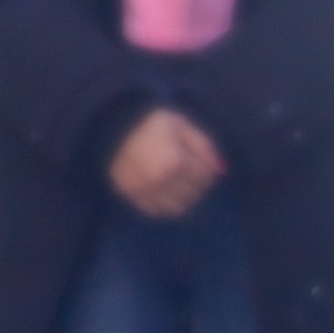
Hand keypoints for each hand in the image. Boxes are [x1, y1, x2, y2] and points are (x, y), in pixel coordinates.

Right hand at [107, 107, 225, 218]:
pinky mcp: (130, 195)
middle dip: (196, 183)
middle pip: (194, 194)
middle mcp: (160, 180)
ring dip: (182, 197)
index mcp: (175, 161)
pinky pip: (155, 210)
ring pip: (177, 208)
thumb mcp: (181, 125)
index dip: (205, 168)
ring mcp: (144, 190)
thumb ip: (203, 145)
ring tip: (177, 182)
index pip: (205, 177)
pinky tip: (163, 191)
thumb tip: (221, 169)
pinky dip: (164, 205)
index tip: (197, 160)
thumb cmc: (151, 122)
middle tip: (188, 171)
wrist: (112, 123)